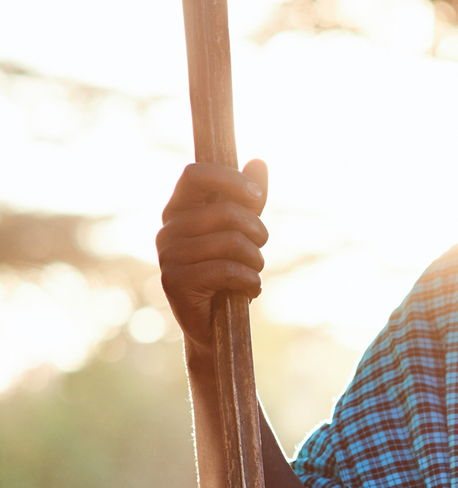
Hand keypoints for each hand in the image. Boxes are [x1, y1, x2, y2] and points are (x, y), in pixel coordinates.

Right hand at [157, 158, 269, 354]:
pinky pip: (228, 270)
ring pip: (232, 242)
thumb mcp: (242, 232)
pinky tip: (249, 291)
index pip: (195, 173)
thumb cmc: (227, 273)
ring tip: (253, 273)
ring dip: (256, 261)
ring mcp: (168, 255)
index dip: (229, 179)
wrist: (214, 326)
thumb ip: (248, 200)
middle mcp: (168, 229)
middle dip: (257, 231)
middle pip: (225, 211)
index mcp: (179, 210)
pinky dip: (251, 281)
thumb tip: (258, 161)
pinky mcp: (175, 281)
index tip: (256, 196)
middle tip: (260, 248)